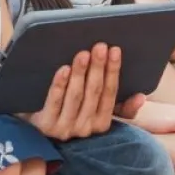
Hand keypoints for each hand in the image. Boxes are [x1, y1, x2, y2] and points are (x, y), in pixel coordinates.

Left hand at [25, 44, 142, 140]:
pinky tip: (64, 69)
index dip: (113, 72)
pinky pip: (54, 102)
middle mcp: (84, 129)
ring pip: (76, 97)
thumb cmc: (69, 109)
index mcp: (100, 123)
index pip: (110, 95)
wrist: (33, 122)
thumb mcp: (95, 110)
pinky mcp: (44, 125)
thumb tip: (141, 97)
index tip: (115, 50)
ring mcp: (64, 128)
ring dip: (81, 74)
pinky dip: (60, 85)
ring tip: (83, 54)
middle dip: (98, 68)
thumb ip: (121, 107)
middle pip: (94, 93)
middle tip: (100, 46)